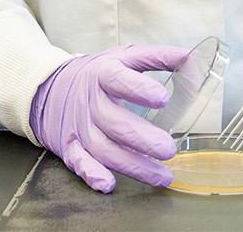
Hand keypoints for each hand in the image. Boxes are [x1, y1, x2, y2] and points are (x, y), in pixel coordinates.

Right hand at [29, 44, 190, 193]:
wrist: (51, 88)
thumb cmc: (99, 74)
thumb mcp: (124, 57)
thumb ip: (157, 57)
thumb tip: (191, 57)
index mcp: (104, 74)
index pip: (119, 80)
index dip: (139, 89)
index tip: (163, 98)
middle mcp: (90, 102)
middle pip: (114, 122)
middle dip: (142, 139)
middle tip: (169, 149)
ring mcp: (80, 127)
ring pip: (103, 149)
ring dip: (132, 165)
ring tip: (162, 175)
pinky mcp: (71, 147)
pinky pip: (79, 163)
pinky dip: (91, 174)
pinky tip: (108, 184)